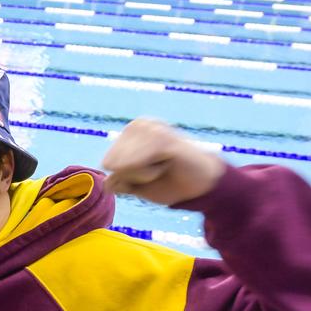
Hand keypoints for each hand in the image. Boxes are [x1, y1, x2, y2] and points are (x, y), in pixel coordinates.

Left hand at [101, 118, 225, 206]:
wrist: (203, 185)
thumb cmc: (170, 182)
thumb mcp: (137, 185)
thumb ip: (120, 181)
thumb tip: (107, 182)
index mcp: (130, 133)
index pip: (107, 163)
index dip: (126, 177)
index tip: (149, 172)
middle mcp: (138, 125)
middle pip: (113, 163)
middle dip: (133, 176)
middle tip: (159, 170)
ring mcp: (150, 128)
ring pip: (124, 165)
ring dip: (144, 174)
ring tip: (163, 166)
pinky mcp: (161, 137)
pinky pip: (138, 164)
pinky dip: (150, 172)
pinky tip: (167, 164)